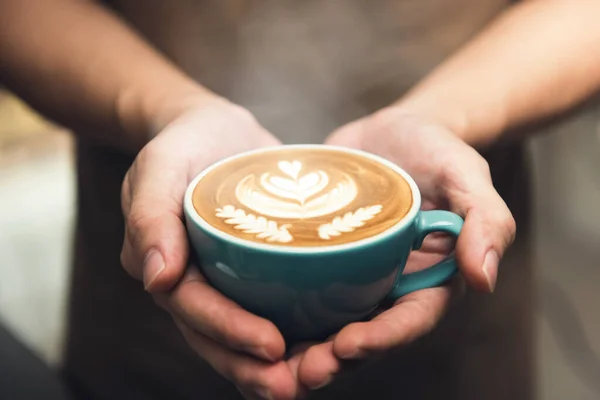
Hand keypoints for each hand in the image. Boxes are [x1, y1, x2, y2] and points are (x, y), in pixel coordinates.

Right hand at [119, 97, 303, 398]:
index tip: (272, 346)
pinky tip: (329, 343)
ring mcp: (225, 281)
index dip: (229, 331)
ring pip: (245, 334)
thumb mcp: (159, 166)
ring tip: (315, 378)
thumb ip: (149, 216)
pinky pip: (272, 306)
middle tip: (293, 387)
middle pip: (218, 338)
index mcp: (167, 266)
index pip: (194, 309)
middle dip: (252, 367)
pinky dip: (297, 330)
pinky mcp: (256, 271)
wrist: (213, 131)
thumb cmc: (183, 145)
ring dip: (276, 364)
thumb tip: (156, 278)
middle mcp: (195, 283)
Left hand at [290, 108, 515, 389]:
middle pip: (363, 334)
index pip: (408, 321)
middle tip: (301, 372)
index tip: (348, 345)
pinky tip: (247, 322)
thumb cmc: (436, 151)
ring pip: (327, 322)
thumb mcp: (467, 175)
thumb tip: (484, 278)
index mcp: (428, 280)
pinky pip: (301, 288)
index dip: (381, 339)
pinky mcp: (321, 258)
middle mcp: (388, 286)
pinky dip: (276, 311)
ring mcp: (352, 275)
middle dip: (333, 359)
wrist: (392, 130)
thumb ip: (486, 221)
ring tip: (268, 365)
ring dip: (300, 349)